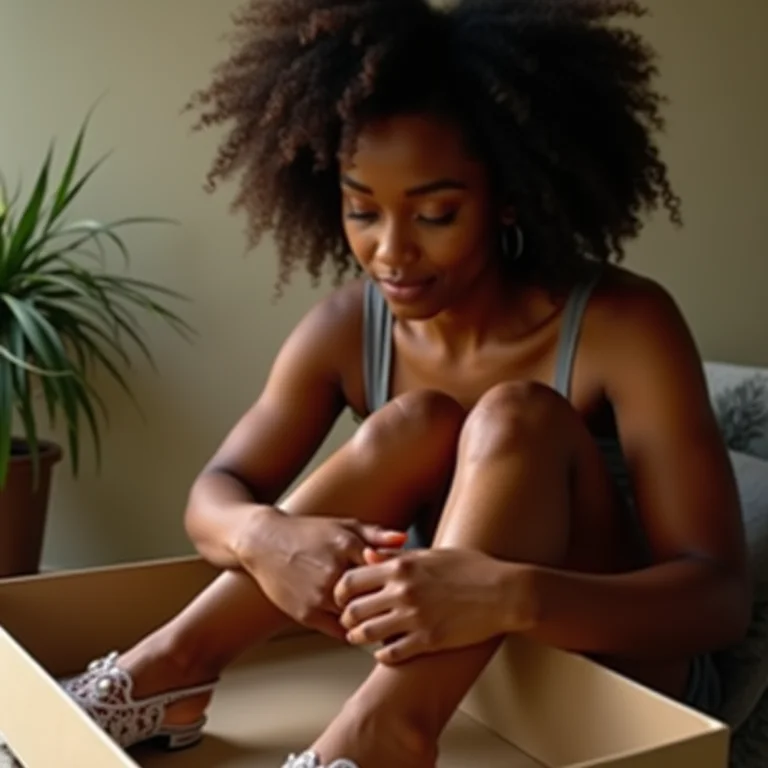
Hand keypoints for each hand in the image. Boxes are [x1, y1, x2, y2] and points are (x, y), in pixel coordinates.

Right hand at [234, 506, 406, 639]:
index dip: (399, 583)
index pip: (386, 571)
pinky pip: (339, 630)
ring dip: (371, 621)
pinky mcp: (306, 613)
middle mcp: (334, 573)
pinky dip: (352, 630)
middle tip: (405, 613)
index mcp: (347, 547)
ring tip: (386, 622)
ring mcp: (319, 595)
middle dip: (389, 605)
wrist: (265, 542)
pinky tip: (361, 626)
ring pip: (357, 618)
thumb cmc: (309, 532)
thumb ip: (375, 534)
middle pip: (374, 598)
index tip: (410, 590)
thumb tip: (404, 539)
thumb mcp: (343, 526)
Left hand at [335, 548, 529, 663]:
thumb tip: (367, 555)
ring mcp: (415, 617)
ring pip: (367, 634)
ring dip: (358, 638)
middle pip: (353, 609)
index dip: (340, 591)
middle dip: (345, 618)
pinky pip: (392, 654)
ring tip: (359, 638)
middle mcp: (403, 591)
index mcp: (401, 566)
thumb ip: (396, 556)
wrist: (503, 592)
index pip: (351, 580)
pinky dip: (382, 656)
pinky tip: (383, 653)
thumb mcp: (431, 554)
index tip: (341, 597)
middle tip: (347, 621)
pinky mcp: (428, 640)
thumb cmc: (471, 568)